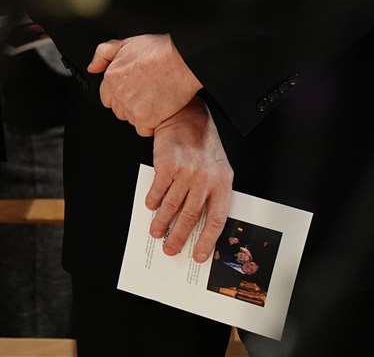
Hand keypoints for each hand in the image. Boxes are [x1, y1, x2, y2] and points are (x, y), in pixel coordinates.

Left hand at [90, 34, 201, 135]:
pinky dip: (152, 123)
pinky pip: (144, 130)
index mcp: (112, 77)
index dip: (121, 94)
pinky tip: (160, 109)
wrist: (181, 61)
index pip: (107, 96)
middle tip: (147, 93)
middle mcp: (119, 94)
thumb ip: (104, 53)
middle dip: (131, 104)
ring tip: (156, 98)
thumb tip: (93, 67)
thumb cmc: (160, 51)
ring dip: (142, 114)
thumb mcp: (127, 43)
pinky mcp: (145, 119)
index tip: (133, 89)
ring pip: (131, 120)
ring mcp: (131, 108)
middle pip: (119, 110)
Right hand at [146, 99, 232, 263]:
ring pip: (172, 207)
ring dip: (162, 223)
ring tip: (156, 232)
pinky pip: (158, 190)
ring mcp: (186, 171)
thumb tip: (196, 226)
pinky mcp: (168, 164)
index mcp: (222, 183)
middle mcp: (205, 179)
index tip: (199, 256)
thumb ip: (211, 194)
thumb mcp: (217, 169)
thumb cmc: (203, 146)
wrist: (187, 117)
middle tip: (170, 249)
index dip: (207, 241)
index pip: (216, 219)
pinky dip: (153, 201)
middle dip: (179, 237)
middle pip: (191, 217)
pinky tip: (151, 207)